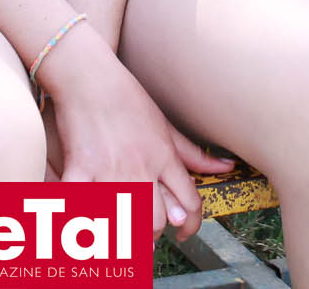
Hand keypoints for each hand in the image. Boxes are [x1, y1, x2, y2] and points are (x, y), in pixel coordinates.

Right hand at [35, 27, 232, 240]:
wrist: (90, 76)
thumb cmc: (127, 98)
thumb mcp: (165, 125)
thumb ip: (194, 153)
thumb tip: (227, 167)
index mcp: (164, 158)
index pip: (190, 202)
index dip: (192, 224)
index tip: (185, 232)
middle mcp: (142, 167)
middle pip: (160, 219)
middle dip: (157, 232)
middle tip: (149, 233)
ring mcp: (111, 170)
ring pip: (128, 220)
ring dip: (127, 233)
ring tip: (122, 233)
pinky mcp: (81, 168)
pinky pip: (83, 204)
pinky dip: (82, 218)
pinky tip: (82, 224)